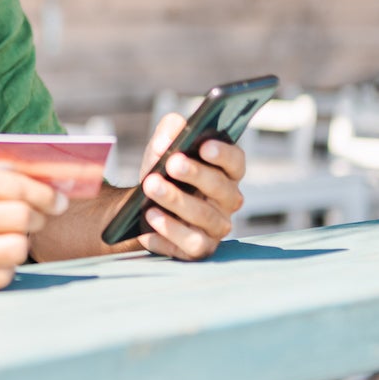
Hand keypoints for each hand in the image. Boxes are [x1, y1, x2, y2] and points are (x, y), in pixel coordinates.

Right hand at [0, 162, 69, 293]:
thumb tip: (23, 180)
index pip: (10, 185)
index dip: (42, 192)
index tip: (55, 198)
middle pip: (19, 218)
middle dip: (39, 216)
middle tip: (40, 216)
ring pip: (15, 250)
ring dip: (23, 242)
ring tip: (15, 236)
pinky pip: (0, 277)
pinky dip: (5, 266)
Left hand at [132, 113, 245, 259]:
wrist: (143, 206)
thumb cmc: (163, 173)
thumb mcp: (163, 147)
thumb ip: (170, 131)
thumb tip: (170, 136)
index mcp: (226, 172)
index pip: (236, 162)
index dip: (224, 154)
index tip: (204, 146)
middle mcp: (228, 200)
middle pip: (222, 188)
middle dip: (196, 174)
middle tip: (171, 163)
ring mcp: (216, 227)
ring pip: (206, 217)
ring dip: (177, 201)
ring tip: (151, 188)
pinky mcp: (201, 249)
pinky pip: (191, 244)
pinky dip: (168, 232)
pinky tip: (150, 220)